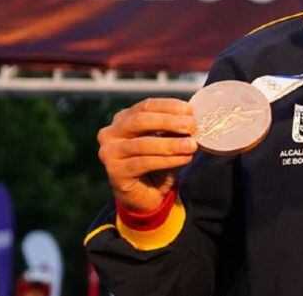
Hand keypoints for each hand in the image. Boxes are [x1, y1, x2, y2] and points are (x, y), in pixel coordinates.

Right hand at [96, 98, 197, 212]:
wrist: (146, 196)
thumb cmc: (157, 163)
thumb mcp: (166, 140)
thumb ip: (174, 129)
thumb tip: (192, 118)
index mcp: (123, 119)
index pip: (146, 106)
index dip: (168, 106)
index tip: (189, 110)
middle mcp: (111, 133)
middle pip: (140, 121)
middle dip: (168, 121)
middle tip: (190, 126)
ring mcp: (109, 153)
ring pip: (143, 143)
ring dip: (171, 144)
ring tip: (191, 146)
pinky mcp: (115, 172)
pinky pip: (144, 163)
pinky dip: (167, 160)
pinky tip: (184, 159)